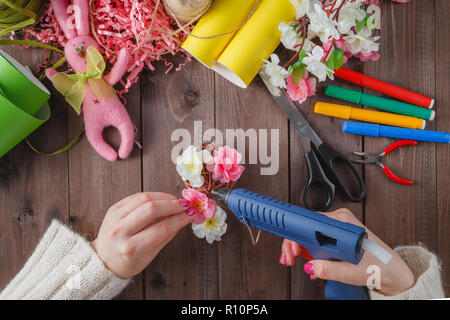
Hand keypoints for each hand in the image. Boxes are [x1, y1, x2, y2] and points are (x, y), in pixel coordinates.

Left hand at [91, 192, 192, 278]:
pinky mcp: (113, 208)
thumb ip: (167, 235)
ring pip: (144, 198)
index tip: (191, 214)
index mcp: (131, 248)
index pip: (161, 229)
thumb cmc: (128, 261)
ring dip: (164, 197)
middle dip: (172, 204)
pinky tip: (162, 199)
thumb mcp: (149, 255)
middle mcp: (120, 232)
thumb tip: (184, 217)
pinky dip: (152, 195)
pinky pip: (136, 196)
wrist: (102, 259)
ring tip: (176, 201)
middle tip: (185, 204)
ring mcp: (114, 218)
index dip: (179, 219)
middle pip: (151, 209)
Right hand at [279, 208, 414, 295]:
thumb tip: (310, 267)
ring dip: (300, 248)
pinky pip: (316, 239)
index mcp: (342, 222)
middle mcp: (338, 220)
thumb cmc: (380, 267)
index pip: (310, 223)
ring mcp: (337, 227)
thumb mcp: (353, 272)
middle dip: (294, 244)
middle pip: (306, 227)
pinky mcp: (337, 235)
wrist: (393, 273)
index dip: (296, 236)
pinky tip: (310, 263)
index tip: (290, 248)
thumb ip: (330, 270)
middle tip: (289, 258)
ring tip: (295, 260)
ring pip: (309, 234)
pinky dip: (309, 251)